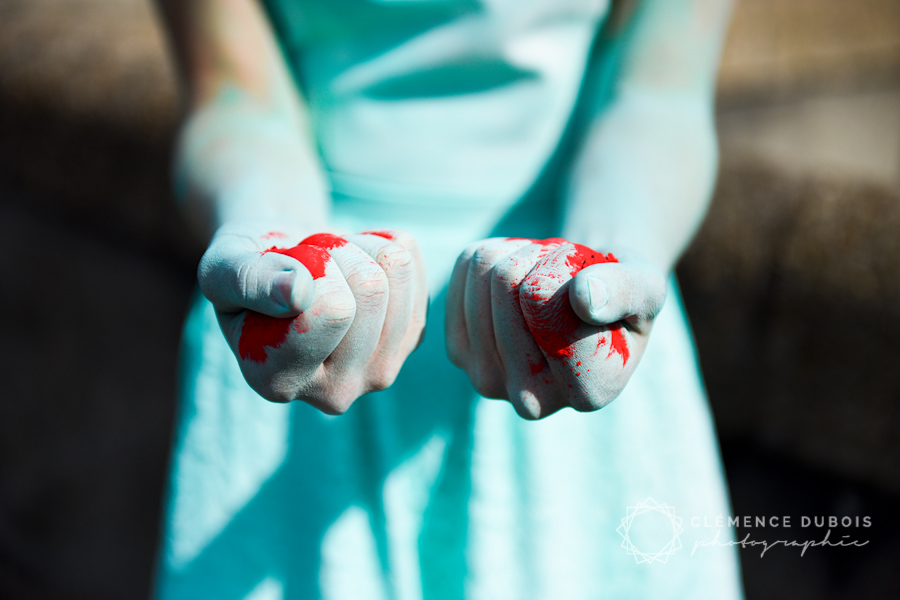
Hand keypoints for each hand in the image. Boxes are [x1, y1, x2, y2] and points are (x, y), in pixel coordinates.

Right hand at [199, 223, 427, 412]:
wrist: (280, 264)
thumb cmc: (246, 268)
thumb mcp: (222, 267)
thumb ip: (249, 281)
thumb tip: (297, 293)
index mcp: (277, 383)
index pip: (332, 309)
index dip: (309, 267)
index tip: (284, 269)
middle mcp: (334, 392)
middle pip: (370, 289)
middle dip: (335, 254)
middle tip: (307, 261)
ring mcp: (379, 369)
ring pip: (395, 273)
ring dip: (358, 248)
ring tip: (329, 263)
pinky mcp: (411, 340)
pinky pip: (412, 264)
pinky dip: (382, 245)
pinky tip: (355, 263)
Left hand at [446, 237, 665, 418]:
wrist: (589, 297)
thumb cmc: (621, 292)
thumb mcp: (645, 286)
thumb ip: (625, 291)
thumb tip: (583, 297)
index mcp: (587, 393)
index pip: (542, 301)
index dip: (568, 269)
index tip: (592, 282)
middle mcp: (531, 401)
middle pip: (507, 283)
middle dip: (542, 259)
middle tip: (567, 276)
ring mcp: (487, 378)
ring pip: (484, 272)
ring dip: (520, 256)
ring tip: (547, 279)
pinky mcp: (458, 351)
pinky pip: (465, 269)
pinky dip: (495, 256)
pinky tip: (520, 280)